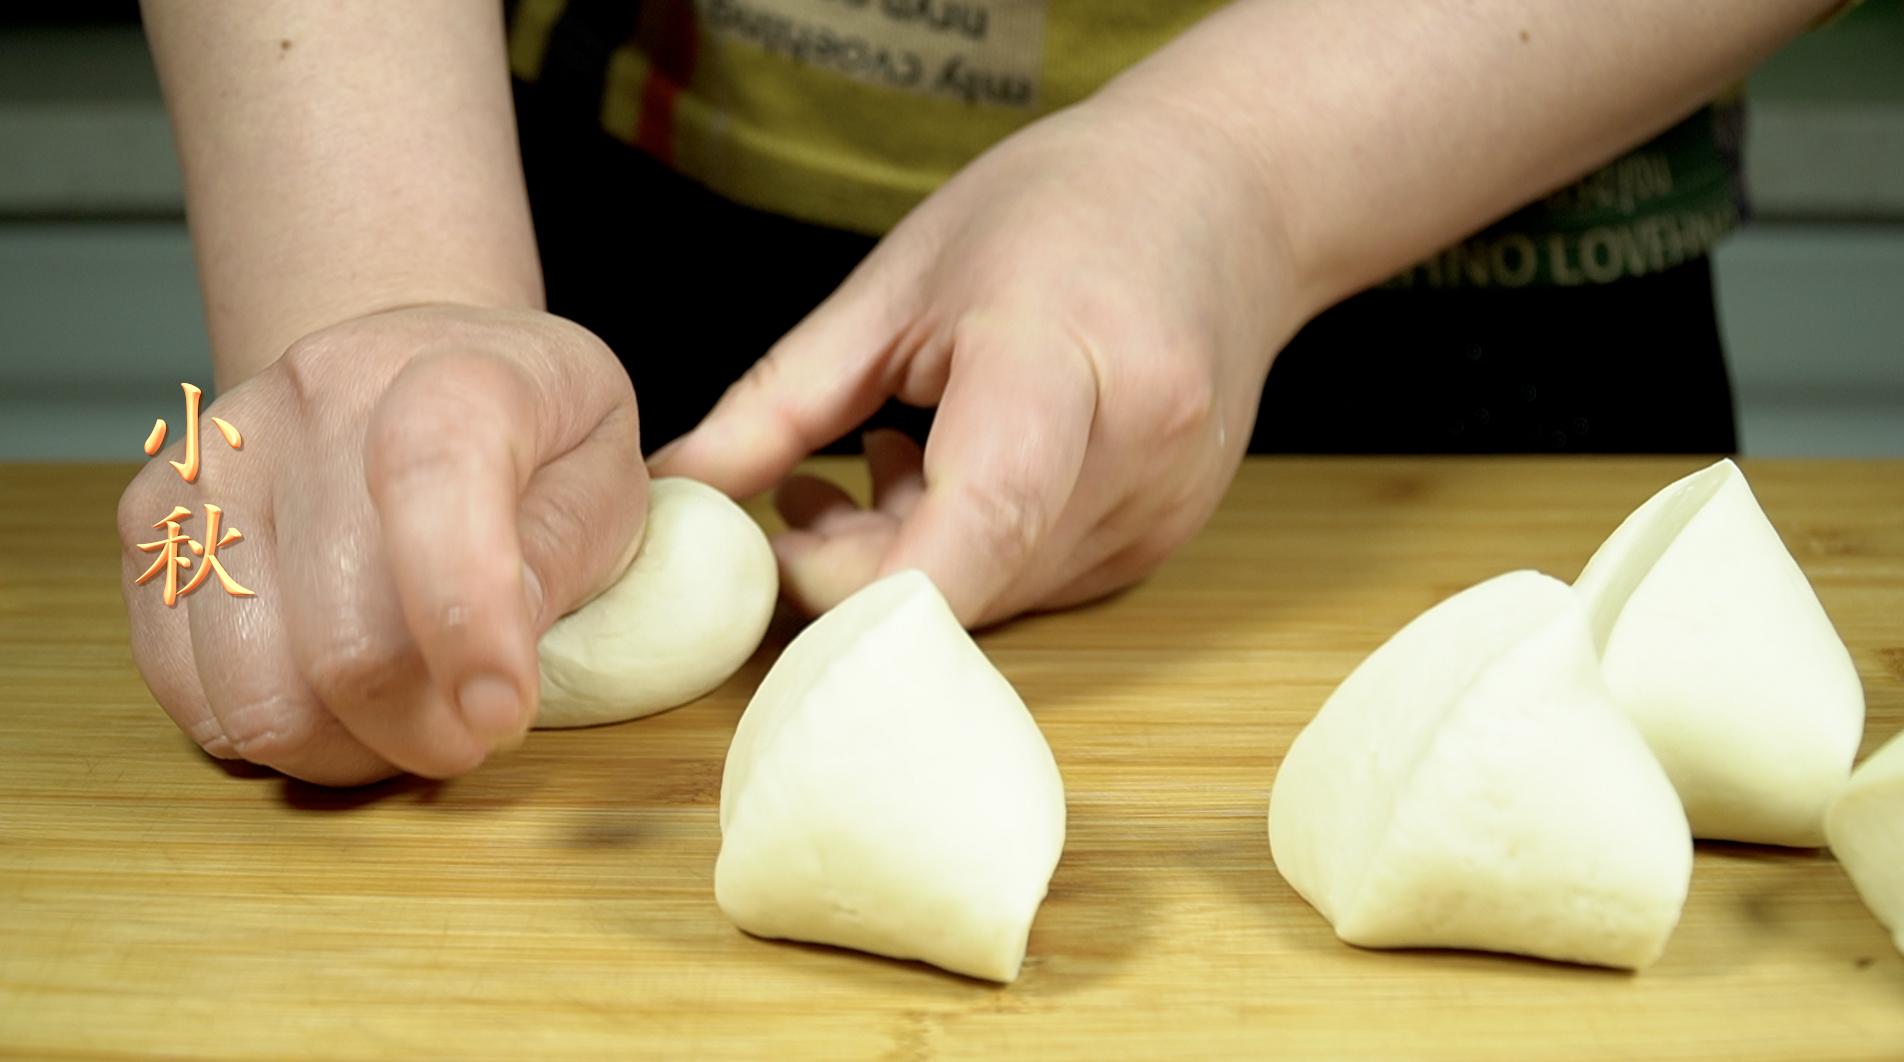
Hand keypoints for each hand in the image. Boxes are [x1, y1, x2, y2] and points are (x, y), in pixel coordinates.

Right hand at [118, 306, 644, 784]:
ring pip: (258, 690)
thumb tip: (487, 682)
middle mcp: (321, 396)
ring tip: (402, 716)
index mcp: (457, 372)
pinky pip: (187, 690)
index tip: (500, 714)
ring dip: (343, 749)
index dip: (465, 617)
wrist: (409, 370)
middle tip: (469, 733)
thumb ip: (560, 561)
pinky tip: (330, 699)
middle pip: (347, 638)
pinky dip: (269, 732)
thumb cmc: (530, 438)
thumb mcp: (600, 476)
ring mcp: (220, 456)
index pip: (435, 480)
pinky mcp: (153, 518)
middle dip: (421, 733)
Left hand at [653, 97, 1295, 625]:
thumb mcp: (896, 280)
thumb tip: (677, 492)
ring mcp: (1163, 505)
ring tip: (883, 455)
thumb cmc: (1057, 210)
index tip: (778, 558)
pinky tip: (954, 469)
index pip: (979, 518)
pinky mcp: (1164, 539)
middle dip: (860, 567)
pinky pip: (1036, 583)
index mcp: (1065, 356)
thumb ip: (778, 400)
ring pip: (996, 596)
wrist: (1223, 198)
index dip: (868, 580)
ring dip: (913, 561)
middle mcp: (1137, 448)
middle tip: (804, 492)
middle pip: (971, 578)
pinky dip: (971, 552)